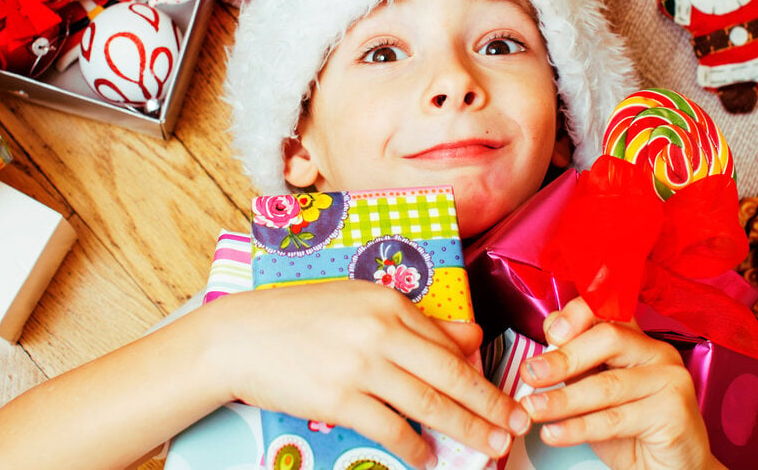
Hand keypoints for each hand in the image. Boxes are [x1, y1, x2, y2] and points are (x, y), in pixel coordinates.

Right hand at [207, 280, 530, 467]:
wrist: (239, 337)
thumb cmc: (300, 317)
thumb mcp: (361, 303)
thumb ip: (416, 321)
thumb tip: (470, 338)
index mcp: (389, 303)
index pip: (449, 341)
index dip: (481, 370)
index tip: (504, 390)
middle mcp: (380, 331)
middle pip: (451, 373)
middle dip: (490, 402)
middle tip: (517, 424)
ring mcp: (360, 366)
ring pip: (429, 403)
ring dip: (466, 429)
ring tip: (491, 446)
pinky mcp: (338, 399)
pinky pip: (389, 428)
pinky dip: (414, 447)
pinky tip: (428, 458)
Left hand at [516, 296, 722, 469]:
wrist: (671, 469)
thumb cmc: (633, 429)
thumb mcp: (597, 390)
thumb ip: (577, 365)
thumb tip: (545, 344)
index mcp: (638, 340)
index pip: (607, 311)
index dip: (576, 315)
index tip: (549, 334)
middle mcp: (658, 354)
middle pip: (607, 340)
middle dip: (563, 358)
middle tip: (531, 374)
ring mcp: (670, 381)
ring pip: (607, 385)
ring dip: (562, 399)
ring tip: (532, 409)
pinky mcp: (673, 414)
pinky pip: (615, 420)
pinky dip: (577, 428)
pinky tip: (554, 433)